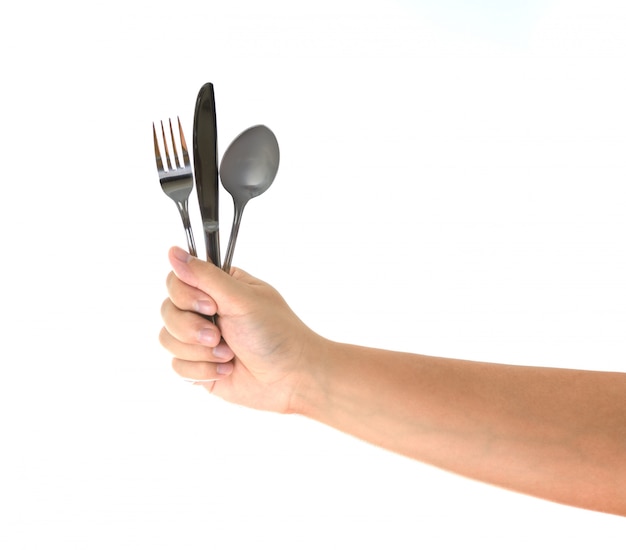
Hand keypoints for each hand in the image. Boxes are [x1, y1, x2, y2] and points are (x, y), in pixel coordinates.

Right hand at [159, 246, 320, 412]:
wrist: (291, 378)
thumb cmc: (276, 333)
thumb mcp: (241, 299)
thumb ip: (205, 276)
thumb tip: (173, 252)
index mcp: (218, 287)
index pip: (177, 279)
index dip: (186, 295)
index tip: (211, 306)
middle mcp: (206, 310)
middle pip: (167, 310)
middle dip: (191, 328)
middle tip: (218, 335)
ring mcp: (200, 339)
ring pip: (167, 338)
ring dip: (199, 351)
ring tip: (228, 355)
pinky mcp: (198, 366)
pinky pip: (177, 366)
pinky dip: (203, 370)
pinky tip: (227, 369)